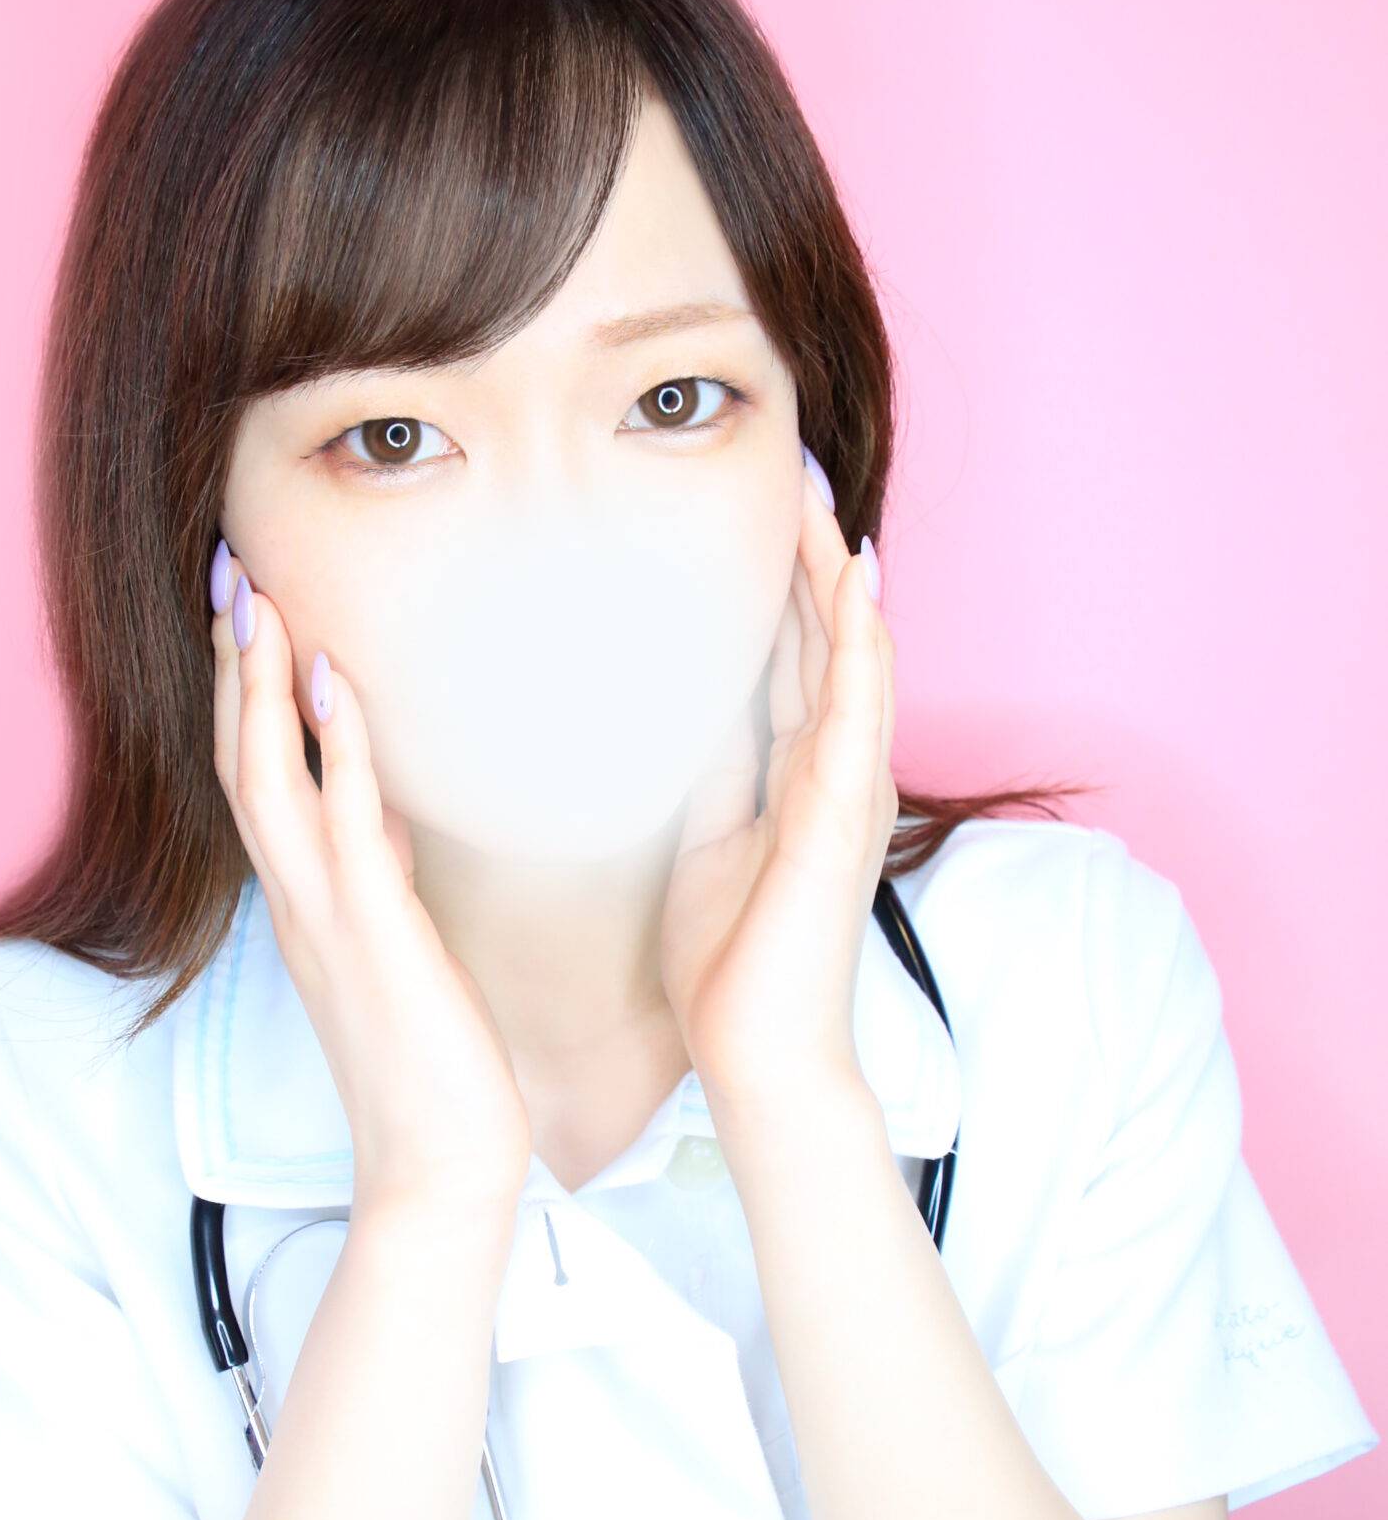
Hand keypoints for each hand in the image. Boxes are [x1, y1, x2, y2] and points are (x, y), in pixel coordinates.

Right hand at [210, 551, 532, 1215]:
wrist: (441, 1167)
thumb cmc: (431, 1066)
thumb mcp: (399, 951)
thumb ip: (380, 881)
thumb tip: (384, 818)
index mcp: (303, 905)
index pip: (253, 777)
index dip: (238, 692)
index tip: (239, 607)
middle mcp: (297, 903)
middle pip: (238, 760)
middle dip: (227, 664)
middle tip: (226, 569)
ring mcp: (326, 919)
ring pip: (269, 779)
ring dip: (257, 684)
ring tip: (256, 597)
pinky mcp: (374, 937)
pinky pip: (347, 824)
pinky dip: (337, 747)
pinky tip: (334, 680)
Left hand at [658, 467, 897, 1118]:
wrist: (760, 1057)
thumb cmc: (729, 967)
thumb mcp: (697, 844)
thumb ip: (700, 774)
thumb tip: (662, 710)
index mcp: (792, 776)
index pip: (785, 655)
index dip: (773, 580)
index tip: (753, 504)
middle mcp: (831, 770)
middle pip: (819, 637)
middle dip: (807, 553)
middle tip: (791, 463)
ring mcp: (847, 789)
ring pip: (847, 653)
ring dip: (835, 571)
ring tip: (821, 491)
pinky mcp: (846, 815)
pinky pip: (857, 707)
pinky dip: (857, 638)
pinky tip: (854, 577)